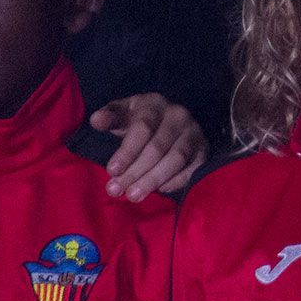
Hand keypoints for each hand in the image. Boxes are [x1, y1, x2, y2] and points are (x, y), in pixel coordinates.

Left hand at [90, 93, 209, 200]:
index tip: (111, 171)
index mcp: (154, 104)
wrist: (167, 121)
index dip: (127, 151)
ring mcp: (194, 132)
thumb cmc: (137, 121)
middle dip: (136, 171)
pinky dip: (176, 181)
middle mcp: (178, 115)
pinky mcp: (204, 150)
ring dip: (153, 180)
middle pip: (158, 147)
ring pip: (176, 159)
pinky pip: (193, 169)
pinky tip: (158, 190)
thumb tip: (96, 120)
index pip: (142, 128)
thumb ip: (109, 118)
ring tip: (134, 196)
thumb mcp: (122, 114)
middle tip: (117, 190)